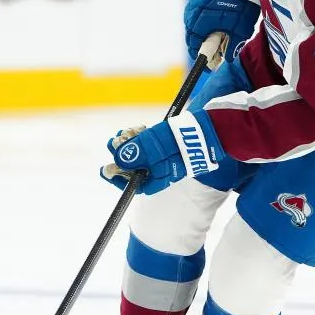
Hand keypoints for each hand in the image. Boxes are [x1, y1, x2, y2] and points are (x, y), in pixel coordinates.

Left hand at [99, 111, 223, 195]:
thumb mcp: (155, 145)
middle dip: (122, 156)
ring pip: (143, 155)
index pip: (135, 185)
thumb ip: (136, 152)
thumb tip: (116, 160)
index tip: (106, 169)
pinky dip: (142, 139)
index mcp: (159, 178)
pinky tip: (138, 129)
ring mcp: (167, 159)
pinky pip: (151, 147)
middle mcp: (163, 172)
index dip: (118, 178)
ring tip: (124, 132)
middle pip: (136, 168)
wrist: (209, 128)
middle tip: (112, 142)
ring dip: (131, 144)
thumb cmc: (182, 140)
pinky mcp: (171, 147)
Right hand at [185, 0, 260, 64]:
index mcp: (199, 24)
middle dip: (204, 45)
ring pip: (196, 24)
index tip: (211, 65)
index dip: (203, 58)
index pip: (195, 47)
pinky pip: (199, 13)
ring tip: (220, 36)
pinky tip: (219, 21)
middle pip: (194, 36)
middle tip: (218, 52)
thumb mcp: (241, 26)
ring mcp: (194, 2)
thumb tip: (227, 58)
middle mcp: (192, 14)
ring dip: (206, 32)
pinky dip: (206, 21)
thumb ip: (232, 43)